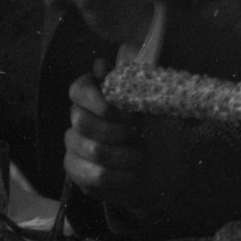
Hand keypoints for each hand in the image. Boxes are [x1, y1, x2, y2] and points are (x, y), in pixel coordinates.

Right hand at [61, 71, 162, 207]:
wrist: (164, 173)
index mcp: (98, 97)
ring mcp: (75, 145)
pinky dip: (119, 177)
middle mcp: (81, 118)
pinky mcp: (77, 171)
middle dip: (113, 131)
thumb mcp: (157, 108)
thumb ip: (129, 85)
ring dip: (123, 156)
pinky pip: (93, 175)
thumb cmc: (161, 136)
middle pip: (80, 120)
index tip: (118, 111)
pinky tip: (132, 175)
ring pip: (91, 149)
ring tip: (140, 158)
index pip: (78, 89)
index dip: (94, 98)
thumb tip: (99, 64)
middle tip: (135, 135)